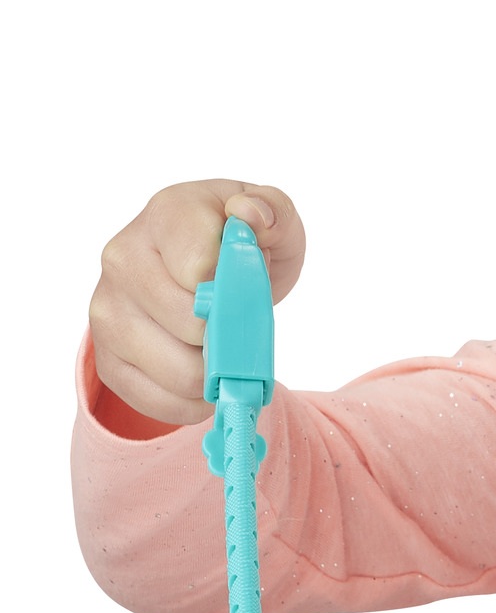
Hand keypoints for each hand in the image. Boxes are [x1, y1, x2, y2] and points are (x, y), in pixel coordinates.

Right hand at [89, 181, 305, 426]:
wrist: (200, 267)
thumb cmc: (238, 242)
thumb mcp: (272, 216)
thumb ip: (272, 209)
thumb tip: (250, 214)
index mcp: (168, 214)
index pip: (198, 266)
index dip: (233, 291)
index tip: (249, 292)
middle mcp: (124, 258)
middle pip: (190, 326)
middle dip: (233, 336)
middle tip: (247, 329)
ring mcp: (107, 309)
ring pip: (178, 371)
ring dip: (217, 375)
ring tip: (230, 354)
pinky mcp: (106, 356)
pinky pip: (156, 400)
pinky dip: (194, 403)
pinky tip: (208, 381)